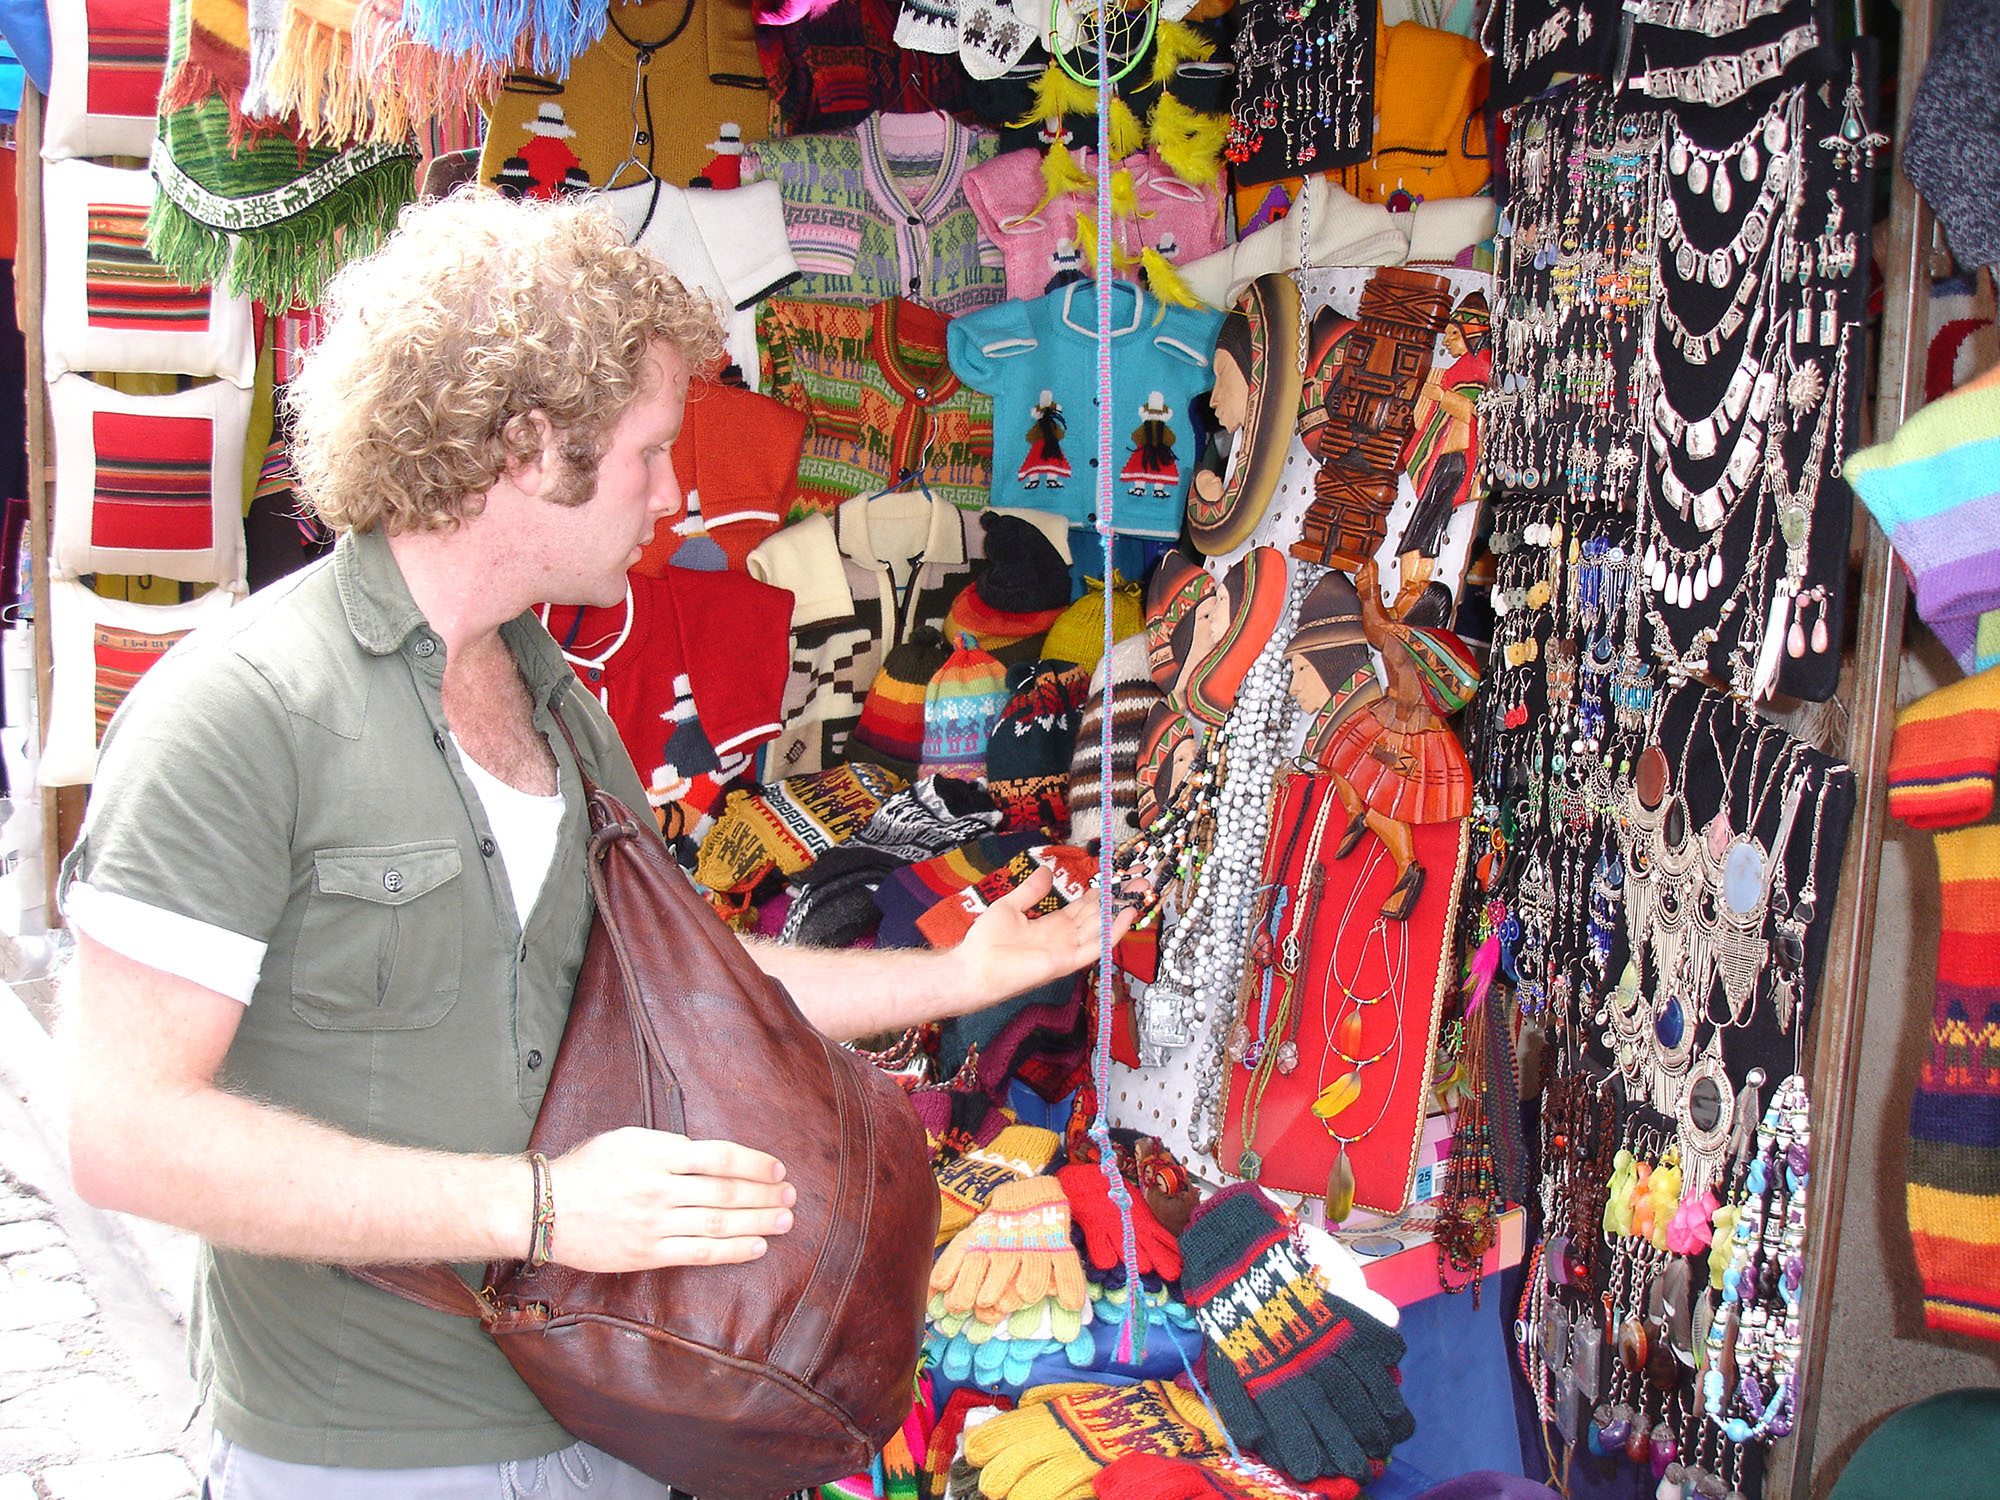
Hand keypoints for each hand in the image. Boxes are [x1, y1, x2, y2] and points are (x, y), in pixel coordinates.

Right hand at [542, 1126, 794, 1272]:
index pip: (719, 1157)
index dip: (754, 1164)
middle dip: (764, 1194)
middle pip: (725, 1191)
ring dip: (757, 1222)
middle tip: (790, 1196)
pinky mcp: (647, 1253)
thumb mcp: (629, 1139)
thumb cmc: (588, 1168)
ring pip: (718, 1223)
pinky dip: (732, 1250)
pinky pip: (699, 1253)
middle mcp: (659, 1187)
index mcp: (657, 1152)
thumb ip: (671, 1147)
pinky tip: (756, 1247)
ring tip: (784, 1220)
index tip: (777, 1169)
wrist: (545, 1208)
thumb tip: (715, 1158)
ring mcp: (654, 1223)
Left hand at [951, 866, 1136, 1010]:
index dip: (1101, 894)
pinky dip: (1112, 932)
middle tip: (1139, 881)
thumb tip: (1046, 871)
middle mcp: (1063, 938)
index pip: (1083, 908)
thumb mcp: (1009, 906)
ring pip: (1101, 928)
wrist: (973, 968)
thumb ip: (1031, 891)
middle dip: (1118, 899)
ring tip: (1140, 892)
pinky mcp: (1066, 962)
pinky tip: (1126, 915)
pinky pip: (1095, 947)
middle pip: (1098, 916)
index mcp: (1051, 926)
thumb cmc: (985, 943)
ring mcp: (1067, 950)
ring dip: (1121, 911)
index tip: (1116, 880)